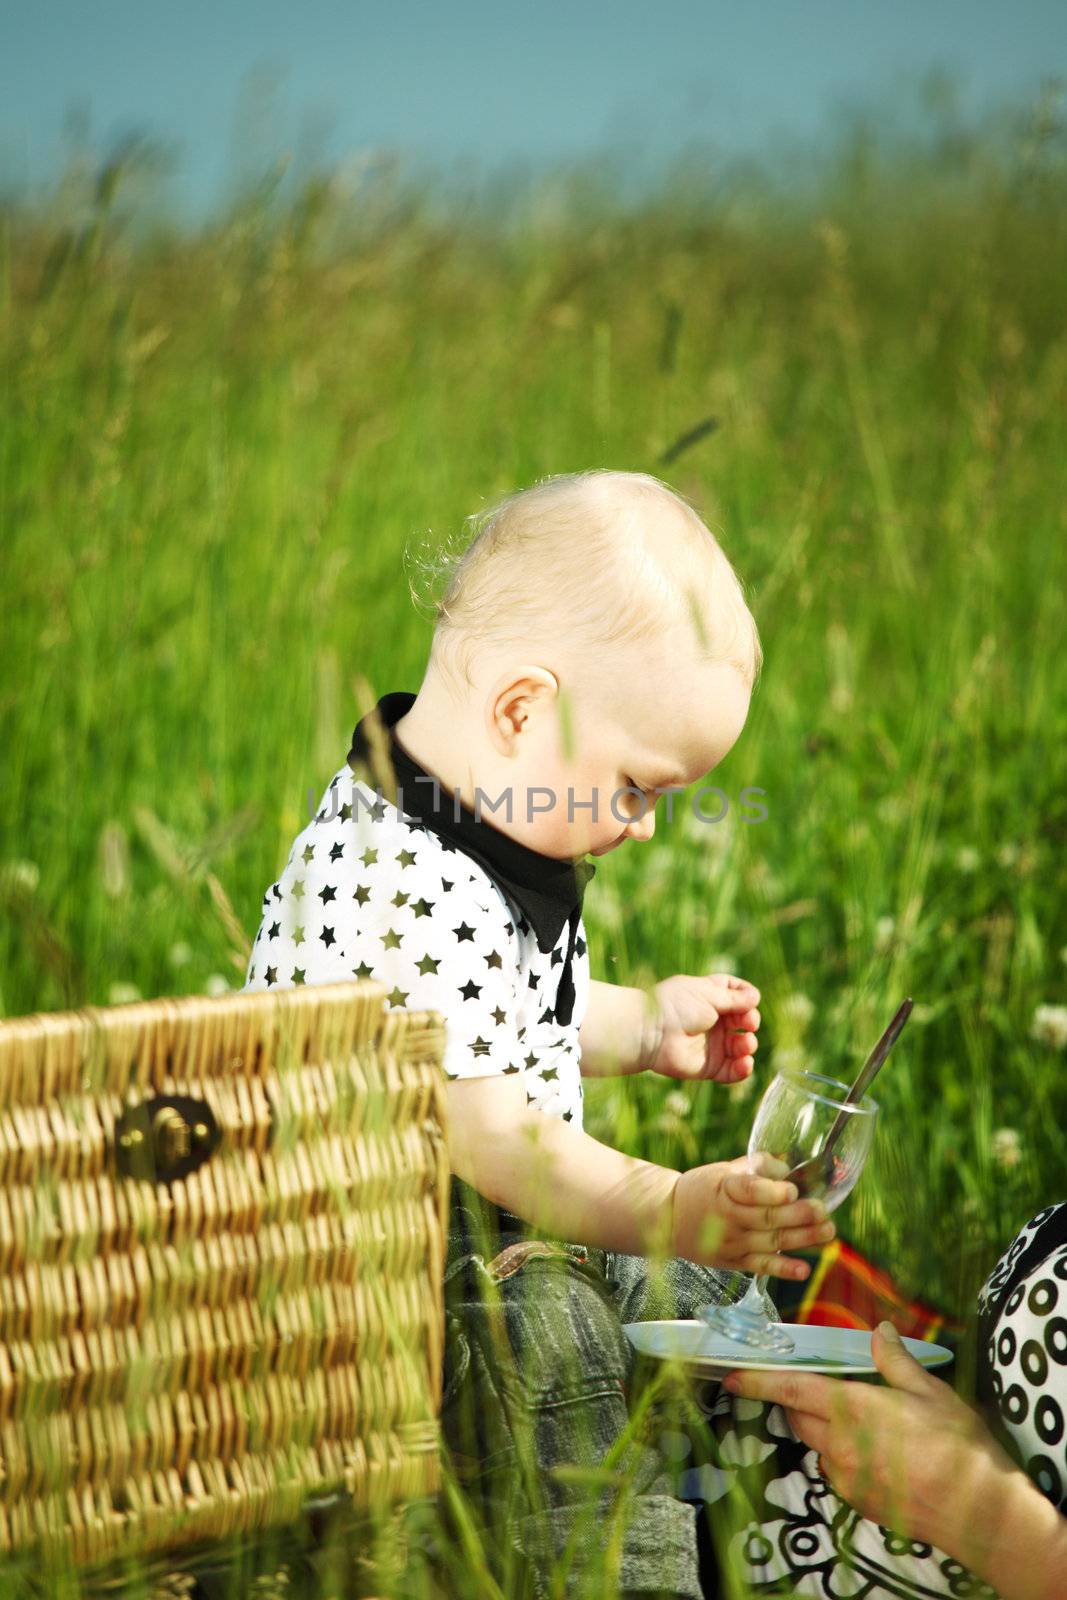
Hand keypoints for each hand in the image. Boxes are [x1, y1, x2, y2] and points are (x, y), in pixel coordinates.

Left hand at [643, 972, 760, 1081]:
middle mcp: (712, 1021)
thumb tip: (755, 997)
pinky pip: (732, 1071)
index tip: (749, 998)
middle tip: (748, 1022)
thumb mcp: (707, 994)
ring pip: (742, 1046)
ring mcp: (712, 1044)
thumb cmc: (675, 1006)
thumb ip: (734, 998)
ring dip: (749, 1045)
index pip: (735, 994)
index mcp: (709, 997)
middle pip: (744, 1021)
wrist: (650, 1032)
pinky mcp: (709, 1067)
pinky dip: (743, 1069)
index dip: (746, 996)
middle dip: (750, 1021)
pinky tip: (745, 1062)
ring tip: (745, 1043)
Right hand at [671, 1151, 833, 1274]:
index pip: (748, 1190)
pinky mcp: (734, 1262)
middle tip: (822, 1210)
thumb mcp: (724, 1169)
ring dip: (802, 1239)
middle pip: (767, 1218)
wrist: (670, 1219)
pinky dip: (783, 1269)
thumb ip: (757, 1166)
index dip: (771, 1191)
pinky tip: (804, 1269)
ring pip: (771, 1242)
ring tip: (828, 1232)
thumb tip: (790, 1171)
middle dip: (798, 1215)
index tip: (792, 1190)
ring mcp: (732, 1243)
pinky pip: (762, 1267)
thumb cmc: (704, 1189)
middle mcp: (728, 1217)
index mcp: (724, 1188)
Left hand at [723, 1321, 1019, 1562]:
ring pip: (818, 1445)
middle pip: (799, 1418)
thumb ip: (895, 1360)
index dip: (757, 1382)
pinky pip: (837, 1470)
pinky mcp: (858, 1501)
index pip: (790, 1391)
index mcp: (852, 1410)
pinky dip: (844, 1455)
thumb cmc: (957, 1447)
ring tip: (859, 1420)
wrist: (980, 1515)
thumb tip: (879, 1330)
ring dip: (823, 1429)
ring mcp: (847, 1478)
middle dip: (797, 1401)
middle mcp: (840, 1445)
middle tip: (815, 1388)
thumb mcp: (930, 1391)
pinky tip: (878, 1452)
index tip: (731, 1376)